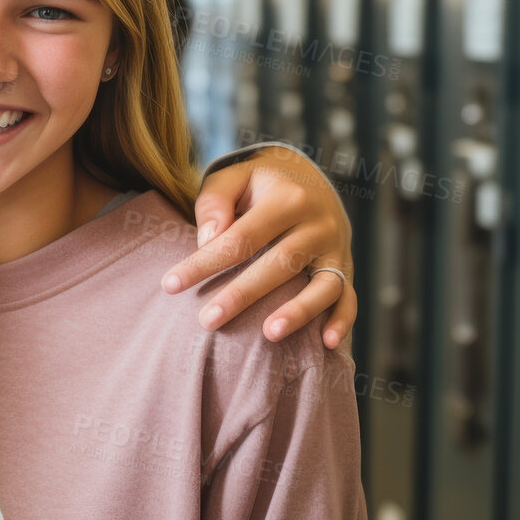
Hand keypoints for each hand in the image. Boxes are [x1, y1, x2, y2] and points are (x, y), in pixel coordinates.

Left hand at [160, 145, 356, 348]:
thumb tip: (209, 240)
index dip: (204, 263)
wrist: (307, 176)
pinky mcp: (345, 265)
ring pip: (323, 284)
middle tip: (207, 321)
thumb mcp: (233, 176)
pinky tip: (327, 343)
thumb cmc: (257, 183)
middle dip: (242, 294)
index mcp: (287, 198)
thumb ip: (214, 201)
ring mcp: (335, 247)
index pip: (240, 237)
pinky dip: (343, 319)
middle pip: (279, 264)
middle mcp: (317, 223)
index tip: (171, 285)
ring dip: (299, 311)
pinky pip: (349, 296)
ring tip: (269, 335)